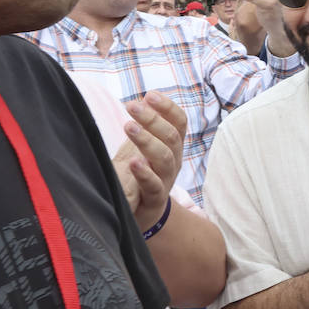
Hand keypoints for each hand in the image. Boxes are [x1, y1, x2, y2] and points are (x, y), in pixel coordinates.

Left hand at [112, 91, 185, 230]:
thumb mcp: (146, 149)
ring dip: (147, 140)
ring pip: (165, 158)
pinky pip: (155, 186)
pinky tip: (134, 162)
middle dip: (153, 119)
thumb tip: (139, 101)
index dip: (168, 107)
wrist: (143, 213)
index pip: (179, 122)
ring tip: (128, 126)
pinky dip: (145, 173)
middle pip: (172, 137)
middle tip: (131, 106)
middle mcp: (174, 161)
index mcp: (173, 147)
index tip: (149, 95)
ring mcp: (166, 180)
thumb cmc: (141, 175)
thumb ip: (146, 129)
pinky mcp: (155, 199)